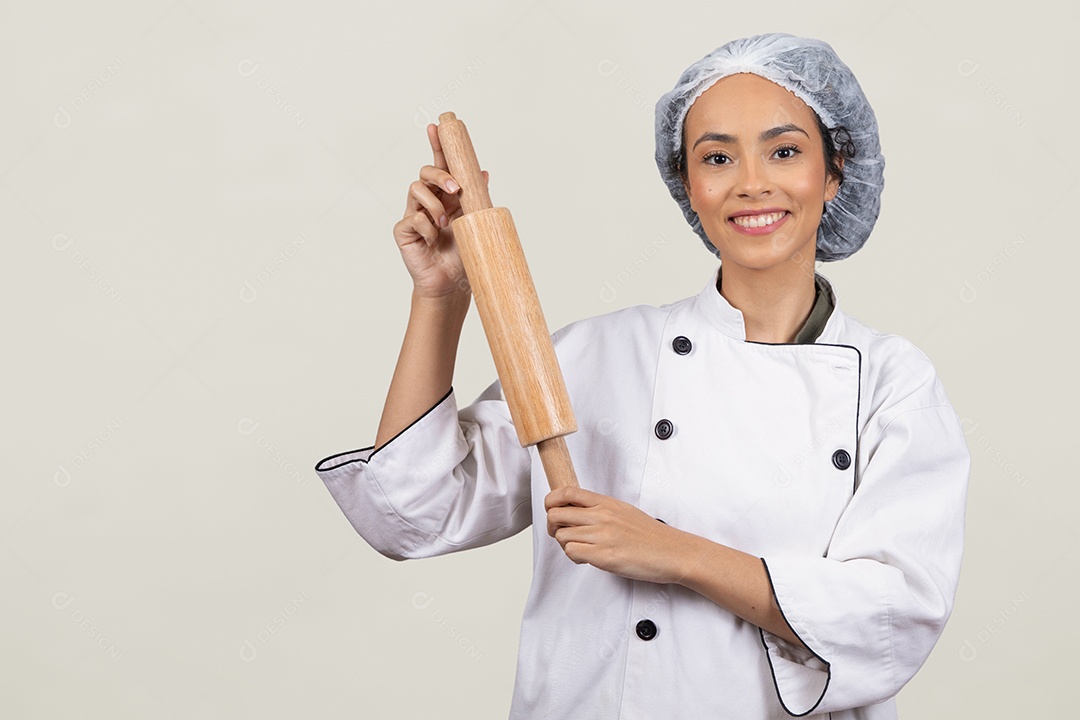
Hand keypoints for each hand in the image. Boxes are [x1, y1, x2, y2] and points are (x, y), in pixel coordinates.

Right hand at [393, 123, 489, 298]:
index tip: (437, 125)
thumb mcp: (475, 223)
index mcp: (446, 196)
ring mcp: (414, 214)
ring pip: (416, 189)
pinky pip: (412, 218)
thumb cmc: (462, 255)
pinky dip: (426, 228)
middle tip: (456, 190)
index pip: (440, 166)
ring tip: (445, 225)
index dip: (437, 145)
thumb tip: (484, 171)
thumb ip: (476, 197)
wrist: (450, 284)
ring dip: (434, 205)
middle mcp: (428, 202)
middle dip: (440, 175)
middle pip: (425, 172)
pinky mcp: (404, 230)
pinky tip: (433, 240)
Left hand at [545, 487, 685, 583]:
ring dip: (566, 545)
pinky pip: (573, 553)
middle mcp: (602, 517)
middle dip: (552, 527)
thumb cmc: (650, 535)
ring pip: (561, 536)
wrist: (672, 552)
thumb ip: (599, 509)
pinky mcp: (605, 556)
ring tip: (582, 549)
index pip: (566, 493)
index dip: (551, 501)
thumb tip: (576, 512)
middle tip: (561, 534)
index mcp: (606, 503)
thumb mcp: (623, 511)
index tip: (551, 510)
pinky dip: (575, 558)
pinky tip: (588, 559)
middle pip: (556, 514)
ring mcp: (602, 536)